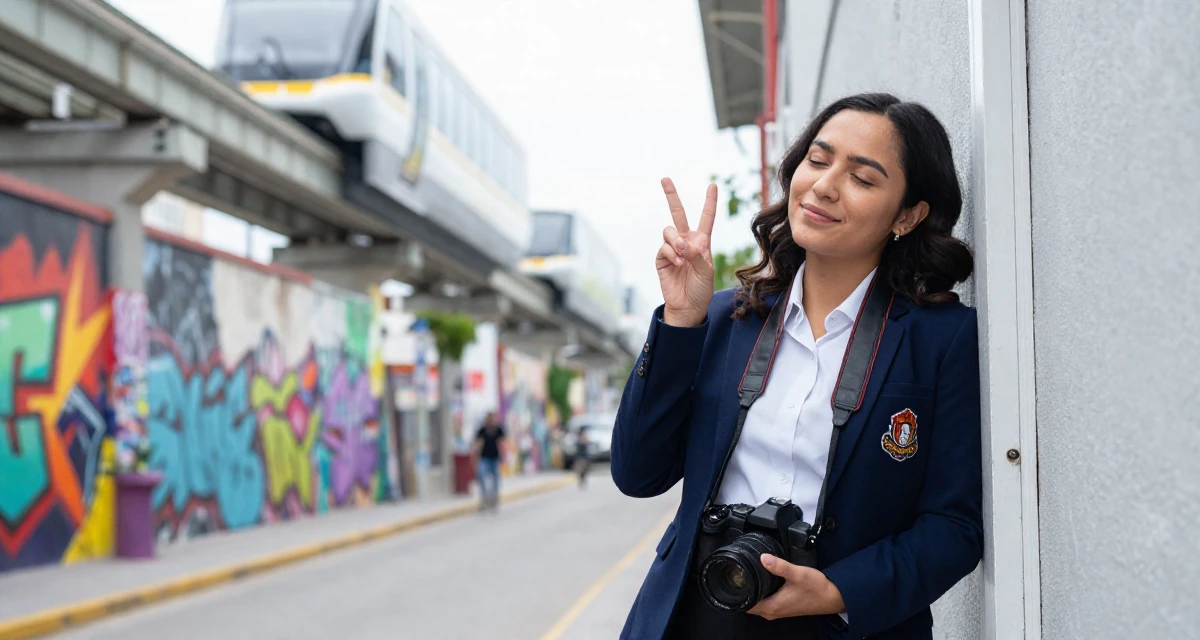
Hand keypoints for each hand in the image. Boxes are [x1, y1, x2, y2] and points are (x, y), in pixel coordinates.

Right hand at [656, 178, 716, 326]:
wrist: (687, 306)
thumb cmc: (701, 289)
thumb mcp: (707, 271)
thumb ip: (697, 253)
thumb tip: (682, 242)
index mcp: (702, 242)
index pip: (706, 218)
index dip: (710, 202)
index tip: (713, 185)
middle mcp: (686, 241)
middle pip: (678, 213)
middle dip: (671, 196)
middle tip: (665, 178)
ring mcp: (672, 248)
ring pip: (669, 230)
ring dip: (675, 240)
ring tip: (682, 254)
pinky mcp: (661, 258)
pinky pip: (664, 246)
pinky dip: (671, 253)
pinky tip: (678, 263)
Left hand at [747, 554, 845, 619]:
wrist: (834, 597)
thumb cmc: (817, 588)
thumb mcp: (797, 573)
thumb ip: (779, 566)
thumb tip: (763, 558)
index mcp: (773, 606)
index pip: (746, 605)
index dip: (738, 593)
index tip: (735, 580)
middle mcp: (774, 611)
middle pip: (750, 604)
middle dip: (744, 591)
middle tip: (741, 574)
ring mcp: (780, 610)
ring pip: (759, 603)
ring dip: (754, 593)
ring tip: (750, 576)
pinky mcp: (786, 607)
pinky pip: (767, 602)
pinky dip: (763, 594)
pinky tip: (765, 581)